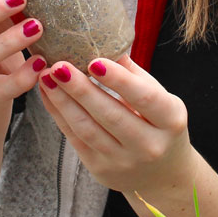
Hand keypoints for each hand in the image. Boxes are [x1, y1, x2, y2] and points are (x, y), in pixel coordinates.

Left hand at [36, 55, 193, 194]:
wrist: (163, 174)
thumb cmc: (160, 125)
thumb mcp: (160, 98)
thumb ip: (133, 74)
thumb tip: (104, 42)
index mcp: (171, 121)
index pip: (144, 98)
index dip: (119, 80)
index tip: (95, 61)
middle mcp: (150, 146)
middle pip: (111, 115)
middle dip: (81, 89)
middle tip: (58, 65)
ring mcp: (124, 162)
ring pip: (87, 129)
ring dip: (63, 101)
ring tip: (46, 76)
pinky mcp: (101, 170)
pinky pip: (75, 139)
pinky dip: (59, 115)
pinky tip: (48, 94)